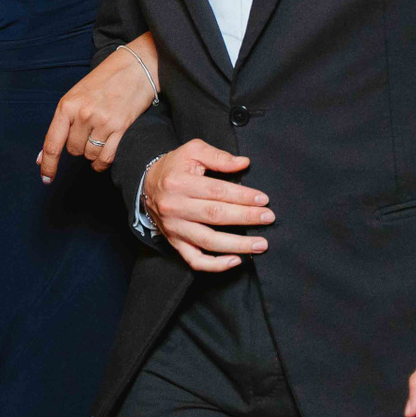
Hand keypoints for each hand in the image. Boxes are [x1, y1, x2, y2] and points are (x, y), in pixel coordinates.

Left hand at [38, 37, 158, 180]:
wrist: (135, 68)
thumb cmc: (103, 81)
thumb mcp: (75, 96)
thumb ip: (60, 126)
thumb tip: (42, 157)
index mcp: (67, 105)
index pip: (52, 143)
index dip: (48, 165)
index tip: (46, 178)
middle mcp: (83, 115)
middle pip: (73, 150)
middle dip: (78, 146)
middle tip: (88, 130)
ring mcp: (102, 122)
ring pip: (89, 155)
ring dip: (92, 152)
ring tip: (99, 134)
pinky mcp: (121, 128)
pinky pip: (106, 158)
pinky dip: (102, 163)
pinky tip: (101, 158)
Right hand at [142, 139, 272, 272]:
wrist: (147, 185)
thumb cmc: (174, 166)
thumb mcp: (193, 151)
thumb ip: (219, 157)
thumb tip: (244, 163)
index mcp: (179, 183)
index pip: (217, 191)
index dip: (242, 196)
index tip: (263, 199)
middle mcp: (175, 207)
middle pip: (215, 216)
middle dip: (246, 218)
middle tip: (268, 218)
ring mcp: (175, 228)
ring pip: (208, 241)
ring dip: (237, 245)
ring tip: (261, 244)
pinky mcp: (175, 242)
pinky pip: (195, 260)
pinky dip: (215, 265)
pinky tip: (235, 261)